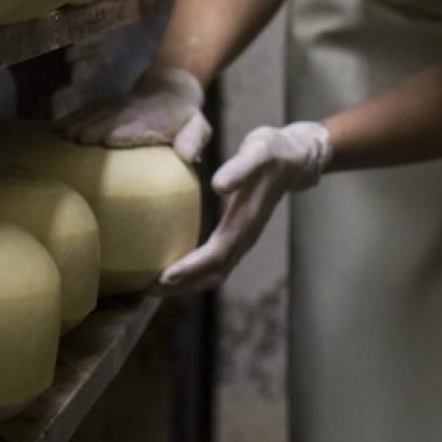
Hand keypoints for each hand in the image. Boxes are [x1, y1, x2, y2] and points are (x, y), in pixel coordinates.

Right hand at [55, 67, 213, 161]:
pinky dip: (70, 118)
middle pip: (109, 119)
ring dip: (77, 122)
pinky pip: (86, 111)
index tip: (106, 139)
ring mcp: (115, 107)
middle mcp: (130, 112)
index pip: (136, 126)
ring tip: (60, 135)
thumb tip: (187, 156)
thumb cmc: (185, 117)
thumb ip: (194, 139)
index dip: (122, 132)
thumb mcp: (199, 127)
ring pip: (94, 113)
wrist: (171, 88)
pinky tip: (55, 129)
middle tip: (75, 139)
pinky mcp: (105, 106)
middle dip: (93, 127)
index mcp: (153, 120)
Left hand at [157, 121, 331, 294]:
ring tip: (153, 287)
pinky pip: (214, 264)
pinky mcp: (237, 236)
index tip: (164, 278)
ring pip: (214, 274)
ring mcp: (242, 240)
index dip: (190, 269)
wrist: (293, 159)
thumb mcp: (257, 151)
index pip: (216, 255)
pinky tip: (171, 268)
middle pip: (212, 275)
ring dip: (185, 284)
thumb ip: (239, 168)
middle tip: (148, 289)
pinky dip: (192, 273)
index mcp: (246, 221)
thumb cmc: (272, 152)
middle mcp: (244, 237)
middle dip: (182, 286)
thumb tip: (217, 185)